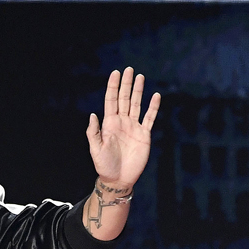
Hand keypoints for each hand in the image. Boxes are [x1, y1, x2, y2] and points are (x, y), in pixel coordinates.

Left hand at [86, 67, 160, 189]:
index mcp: (109, 124)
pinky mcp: (144, 135)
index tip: (115, 72)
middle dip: (126, 84)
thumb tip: (92, 114)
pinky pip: (149, 118)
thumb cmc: (104, 165)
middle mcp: (122, 122)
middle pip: (124, 99)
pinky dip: (153, 107)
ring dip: (138, 91)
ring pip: (137, 105)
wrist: (118, 179)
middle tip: (128, 69)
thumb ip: (94, 132)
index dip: (113, 86)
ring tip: (140, 77)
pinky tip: (156, 96)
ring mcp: (133, 127)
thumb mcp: (95, 149)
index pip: (111, 100)